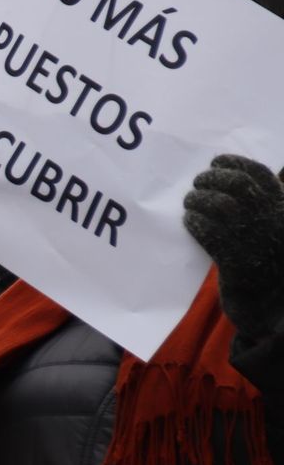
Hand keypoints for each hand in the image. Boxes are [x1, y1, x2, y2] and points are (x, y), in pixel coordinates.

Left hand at [184, 154, 283, 336]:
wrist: (264, 302)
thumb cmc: (261, 257)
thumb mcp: (270, 225)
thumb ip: (257, 203)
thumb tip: (222, 174)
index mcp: (283, 209)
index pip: (260, 174)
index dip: (235, 163)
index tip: (216, 161)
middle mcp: (276, 222)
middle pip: (239, 186)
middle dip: (213, 179)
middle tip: (197, 183)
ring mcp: (259, 243)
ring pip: (222, 207)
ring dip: (199, 200)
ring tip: (189, 202)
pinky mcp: (239, 263)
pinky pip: (211, 234)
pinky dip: (196, 222)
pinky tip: (189, 221)